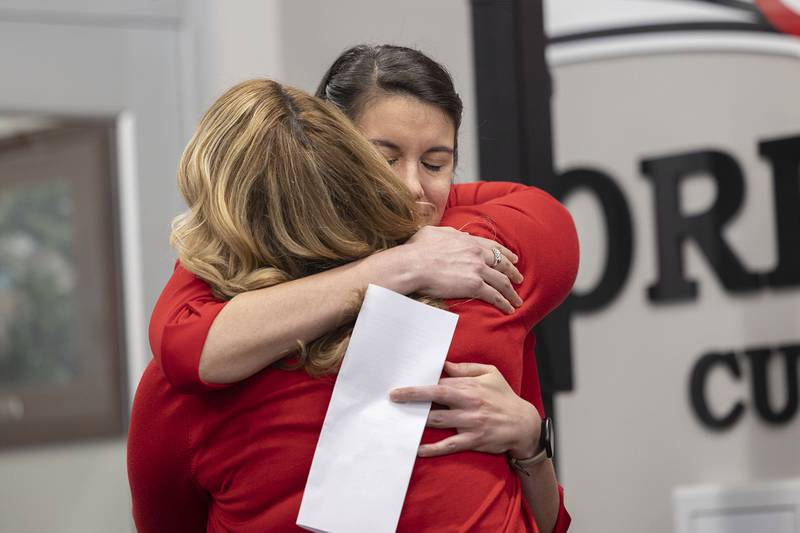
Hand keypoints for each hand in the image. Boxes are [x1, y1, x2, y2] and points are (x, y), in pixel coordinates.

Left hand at [389, 361, 540, 457]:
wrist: (524, 424)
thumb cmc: (505, 397)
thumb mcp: (490, 374)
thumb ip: (466, 368)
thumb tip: (444, 364)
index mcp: (471, 386)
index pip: (440, 381)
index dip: (422, 382)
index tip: (405, 381)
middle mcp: (468, 403)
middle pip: (435, 397)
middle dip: (413, 396)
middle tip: (394, 396)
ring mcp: (470, 423)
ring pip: (437, 420)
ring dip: (417, 420)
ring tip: (399, 419)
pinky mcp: (473, 441)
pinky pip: (448, 445)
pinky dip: (431, 449)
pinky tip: (416, 449)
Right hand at [405, 226, 523, 313]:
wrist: (414, 264)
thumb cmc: (417, 249)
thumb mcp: (434, 233)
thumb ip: (449, 233)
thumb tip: (458, 235)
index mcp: (468, 241)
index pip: (493, 247)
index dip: (505, 253)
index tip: (513, 258)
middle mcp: (477, 254)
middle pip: (502, 263)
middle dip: (513, 272)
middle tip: (519, 278)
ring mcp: (477, 269)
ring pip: (502, 281)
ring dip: (512, 292)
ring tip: (517, 300)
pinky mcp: (474, 285)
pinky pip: (495, 295)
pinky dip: (504, 302)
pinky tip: (509, 308)